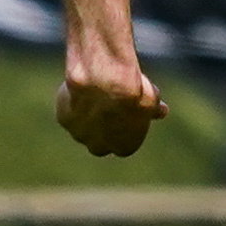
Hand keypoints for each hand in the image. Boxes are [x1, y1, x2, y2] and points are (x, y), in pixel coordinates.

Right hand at [56, 40, 167, 154]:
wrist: (105, 78)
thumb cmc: (133, 89)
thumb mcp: (151, 98)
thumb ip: (153, 109)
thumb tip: (162, 112)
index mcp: (125, 147)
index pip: (123, 144)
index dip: (125, 129)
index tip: (126, 114)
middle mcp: (99, 147)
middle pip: (99, 142)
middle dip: (104, 129)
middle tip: (109, 106)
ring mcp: (79, 135)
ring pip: (82, 128)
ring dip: (87, 116)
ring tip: (95, 92)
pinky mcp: (64, 119)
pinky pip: (68, 112)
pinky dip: (72, 103)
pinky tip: (81, 88)